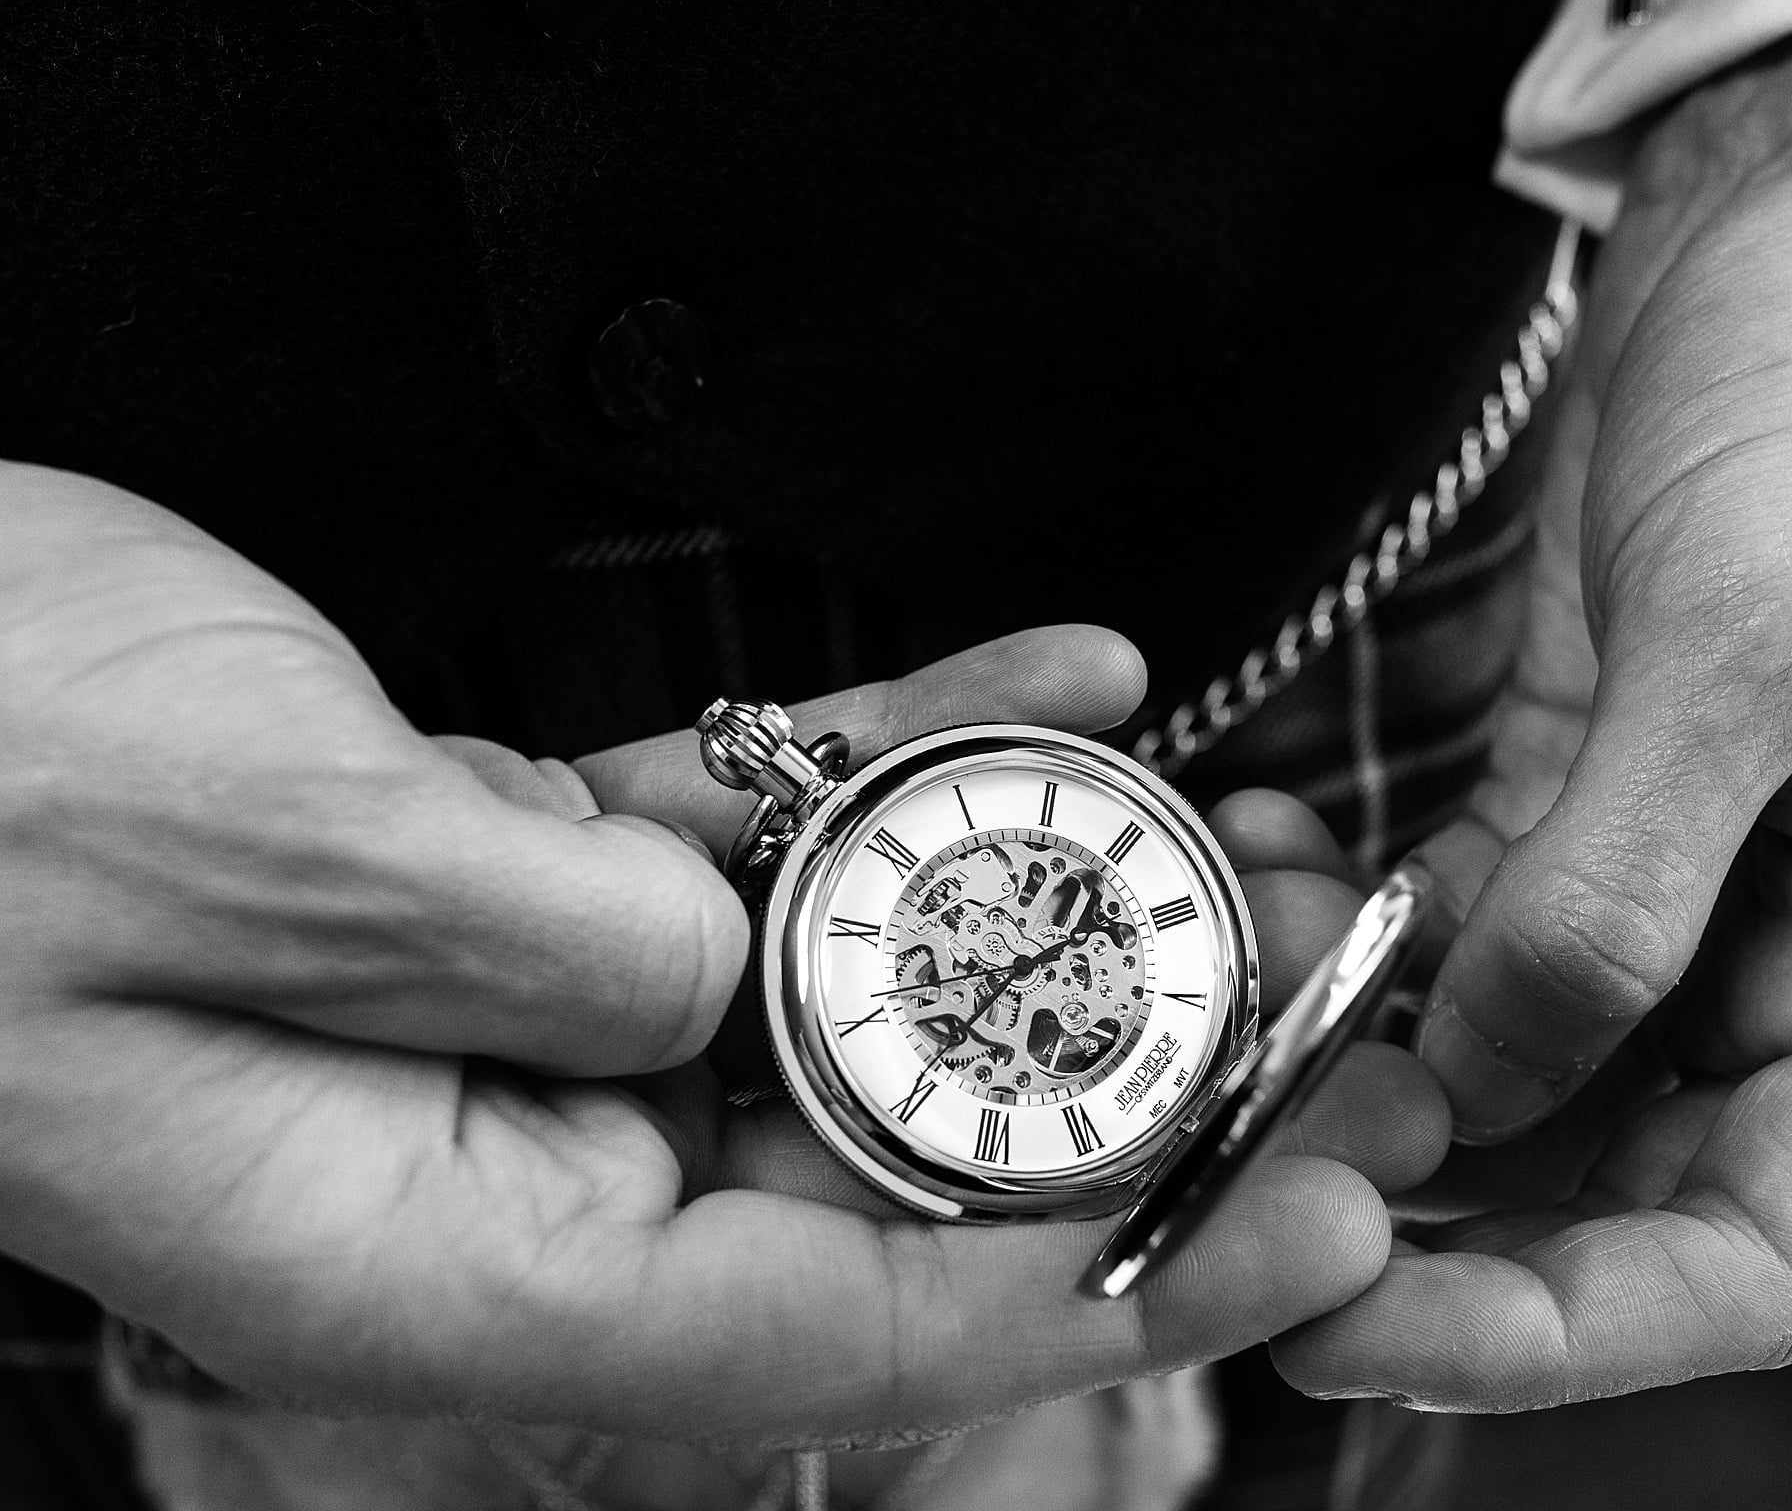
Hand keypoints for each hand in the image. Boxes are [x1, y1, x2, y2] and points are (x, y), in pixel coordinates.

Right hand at [0, 464, 1445, 1441]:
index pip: (826, 1336)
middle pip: (881, 1167)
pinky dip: (900, 748)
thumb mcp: (236, 847)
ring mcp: (530, 1016)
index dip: (1092, 1293)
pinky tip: (1064, 676)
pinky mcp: (528, 877)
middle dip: (1118, 1084)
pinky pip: (759, 827)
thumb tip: (733, 963)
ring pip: (845, 982)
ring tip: (1234, 812)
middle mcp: (509, 1160)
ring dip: (1041, 894)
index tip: (1303, 1227)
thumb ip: (524, 934)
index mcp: (431, 1252)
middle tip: (1334, 994)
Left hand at [1273, 2, 1791, 1406]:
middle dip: (1425, 1225)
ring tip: (1207, 1030)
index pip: (1774, 1247)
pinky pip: (1451, 938)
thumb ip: (1626, 881)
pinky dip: (1345, 942)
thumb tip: (1480, 1083)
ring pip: (1514, 1078)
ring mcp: (1695, 886)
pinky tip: (1248, 884)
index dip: (1572, 1328)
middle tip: (1231, 1196)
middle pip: (1623, 1193)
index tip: (1367, 1324)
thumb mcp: (1757, 625)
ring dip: (1355, 1080)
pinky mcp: (1586, 800)